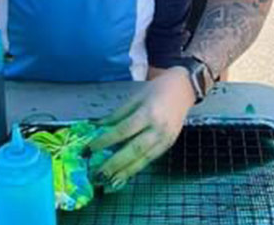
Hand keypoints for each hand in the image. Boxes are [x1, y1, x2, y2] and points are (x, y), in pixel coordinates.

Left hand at [88, 67, 195, 186]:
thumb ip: (118, 114)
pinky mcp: (168, 145)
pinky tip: (125, 175)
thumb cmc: (157, 89)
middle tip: (98, 174)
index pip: (123, 130)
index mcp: (148, 112)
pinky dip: (137, 168)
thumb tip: (98, 126)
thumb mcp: (136, 96)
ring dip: (126, 172)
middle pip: (134, 149)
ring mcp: (165, 139)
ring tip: (110, 183)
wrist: (184, 89)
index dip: (105, 140)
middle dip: (115, 163)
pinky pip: (151, 159)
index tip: (89, 149)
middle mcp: (157, 128)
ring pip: (143, 159)